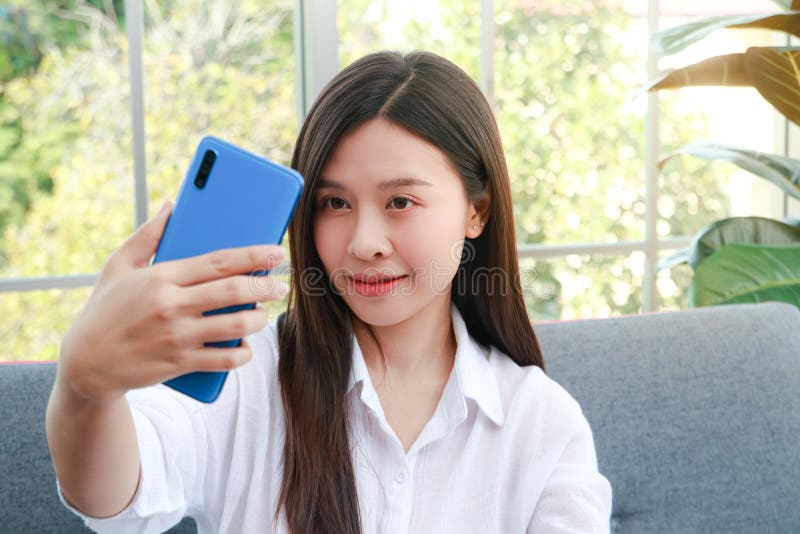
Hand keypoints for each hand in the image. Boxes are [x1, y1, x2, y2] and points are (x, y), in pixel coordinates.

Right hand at [58, 200, 287, 403]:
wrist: (84, 365)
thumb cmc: (103, 310)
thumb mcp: (118, 267)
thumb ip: (148, 235)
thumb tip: (171, 205)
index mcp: (160, 277)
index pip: (217, 262)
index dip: (253, 256)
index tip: (276, 252)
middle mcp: (170, 306)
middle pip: (233, 293)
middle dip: (265, 287)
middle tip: (281, 285)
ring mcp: (176, 337)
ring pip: (235, 326)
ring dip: (259, 319)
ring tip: (263, 314)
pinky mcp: (178, 364)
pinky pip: (223, 359)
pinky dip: (242, 353)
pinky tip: (247, 346)